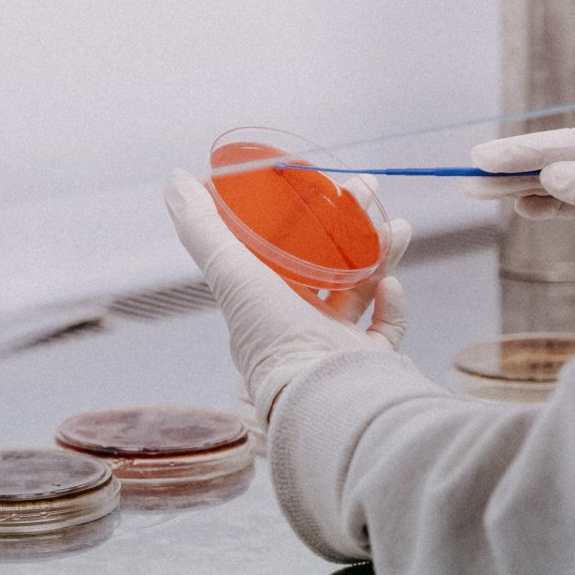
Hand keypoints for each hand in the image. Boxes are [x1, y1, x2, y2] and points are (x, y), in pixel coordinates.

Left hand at [163, 169, 410, 427]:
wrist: (326, 395)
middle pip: (327, 261)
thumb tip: (175, 179)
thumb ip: (202, 228)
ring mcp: (337, 344)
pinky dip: (392, 305)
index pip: (283, 250)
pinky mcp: (371, 361)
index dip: (300, 214)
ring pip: (362, 287)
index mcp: (265, 304)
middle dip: (350, 222)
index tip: (318, 183)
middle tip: (366, 189)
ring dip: (379, 252)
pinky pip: (386, 326)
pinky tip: (391, 285)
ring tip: (398, 226)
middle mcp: (299, 324)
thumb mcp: (232, 273)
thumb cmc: (275, 338)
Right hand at [462, 123, 574, 297]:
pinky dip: (549, 206)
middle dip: (521, 166)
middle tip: (473, 173)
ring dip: (526, 187)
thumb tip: (551, 173)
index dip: (533, 149)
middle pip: (571, 158)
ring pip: (570, 182)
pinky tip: (521, 206)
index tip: (489, 157)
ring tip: (482, 192)